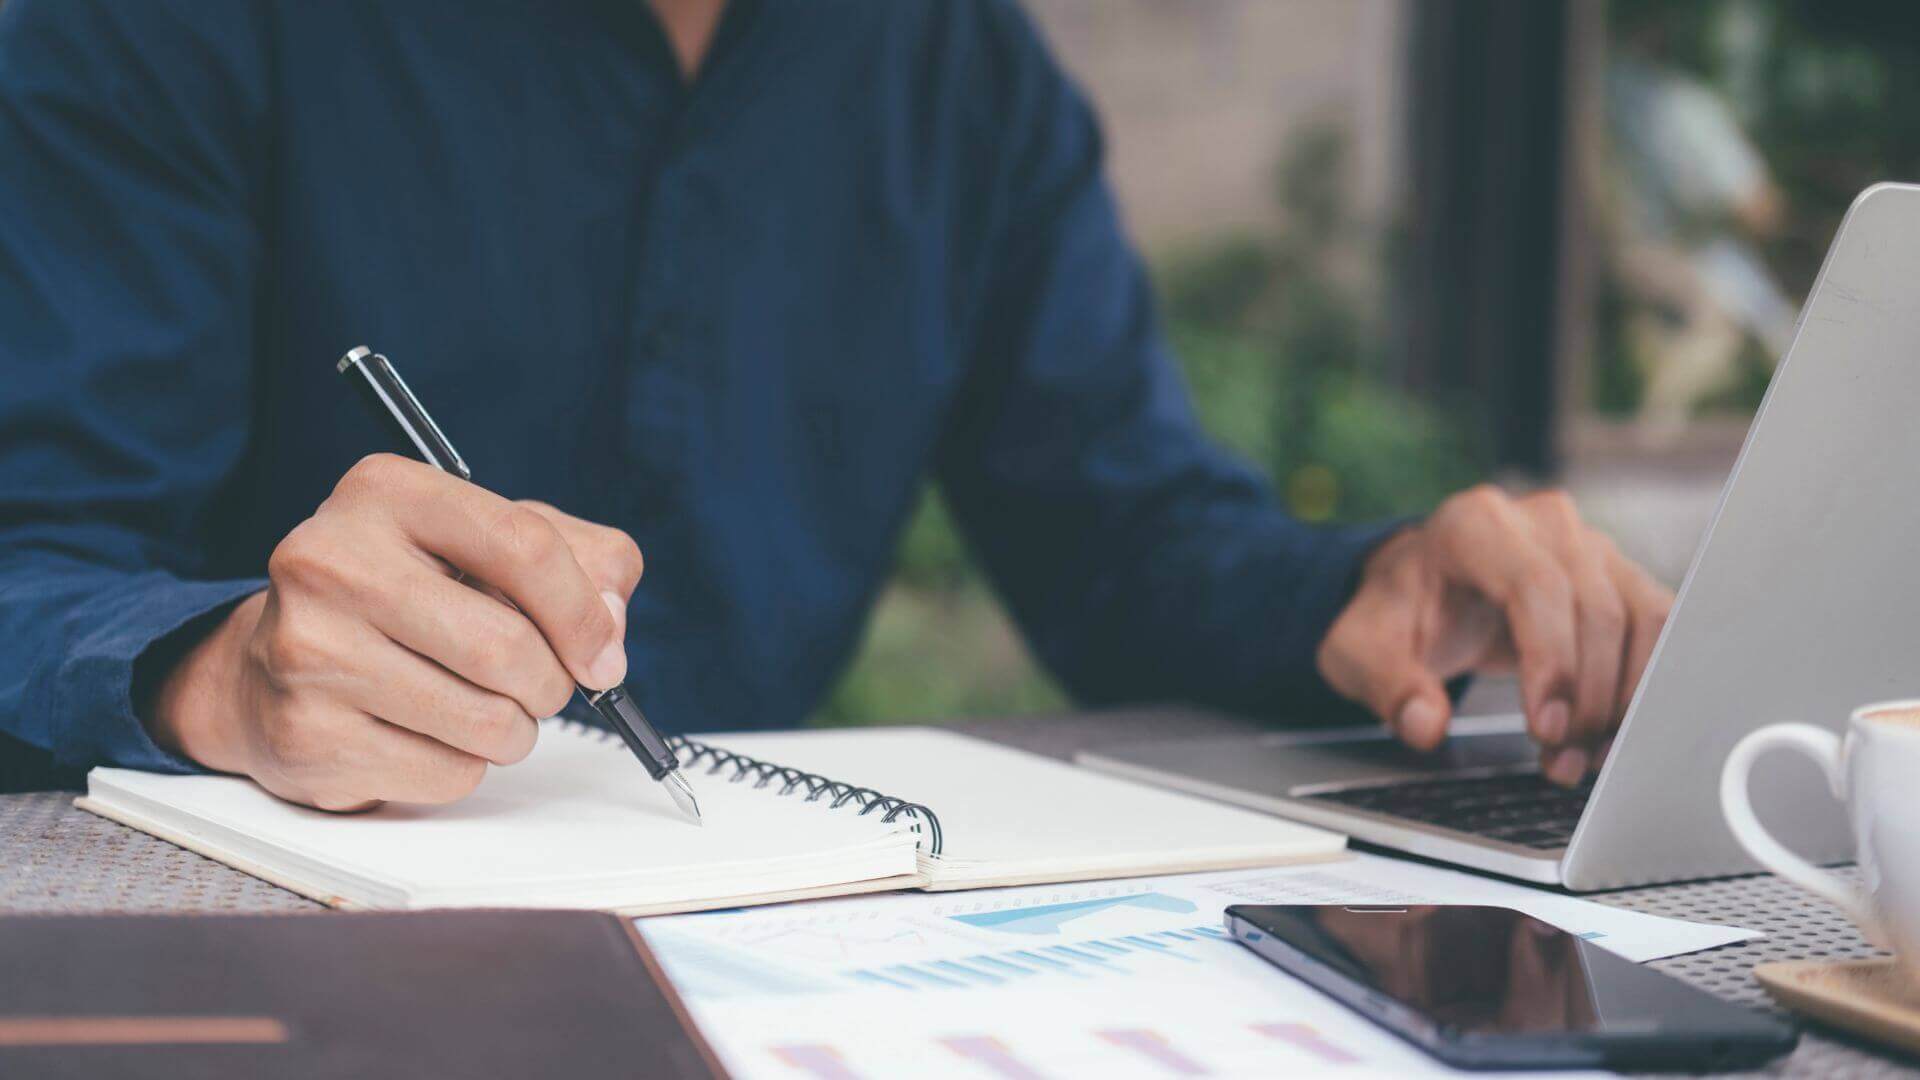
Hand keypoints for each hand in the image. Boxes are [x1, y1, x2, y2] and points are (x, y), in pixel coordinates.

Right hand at [148, 454, 644, 809]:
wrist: (274, 664)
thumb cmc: (404, 597)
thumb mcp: (490, 545)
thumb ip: (581, 562)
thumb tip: (608, 632)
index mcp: (387, 493)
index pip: (525, 548)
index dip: (585, 613)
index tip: (602, 655)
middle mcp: (332, 561)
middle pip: (507, 648)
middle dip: (550, 682)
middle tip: (537, 684)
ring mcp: (310, 650)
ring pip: (485, 722)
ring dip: (513, 730)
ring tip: (480, 705)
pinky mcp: (307, 734)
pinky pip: (447, 772)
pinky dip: (464, 764)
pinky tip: (426, 732)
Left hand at [1315, 486, 1672, 785]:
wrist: (1422, 588)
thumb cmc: (1396, 614)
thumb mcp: (1360, 648)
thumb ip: (1386, 684)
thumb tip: (1424, 724)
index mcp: (1476, 525)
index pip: (1537, 587)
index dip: (1552, 661)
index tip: (1547, 728)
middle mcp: (1543, 523)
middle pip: (1595, 609)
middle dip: (1587, 698)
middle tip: (1563, 760)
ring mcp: (1590, 546)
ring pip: (1641, 620)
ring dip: (1624, 700)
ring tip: (1585, 758)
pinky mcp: (1621, 577)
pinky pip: (1660, 630)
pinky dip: (1644, 688)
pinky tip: (1613, 734)